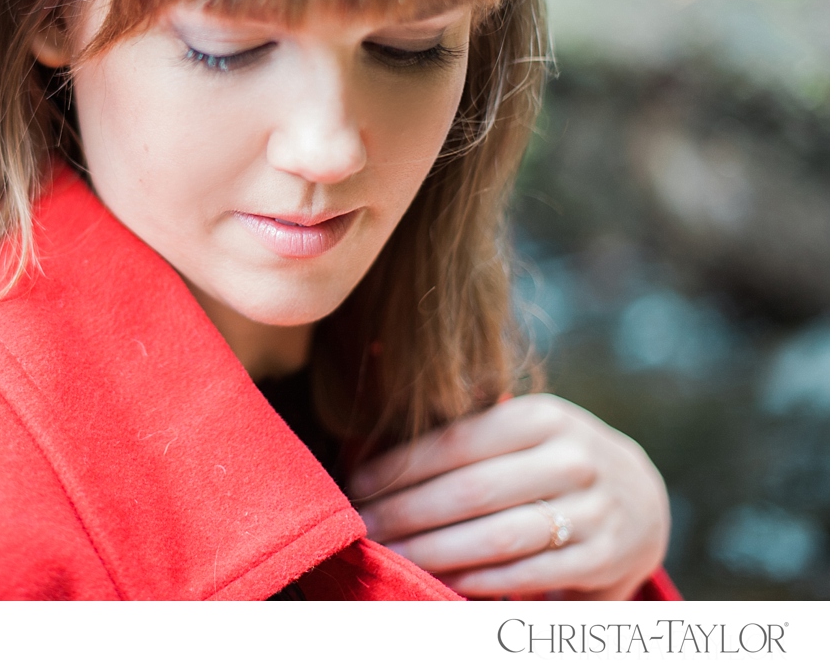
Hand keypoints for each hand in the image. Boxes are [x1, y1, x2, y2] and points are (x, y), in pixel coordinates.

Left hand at [349, 394, 669, 599]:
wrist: (638, 500)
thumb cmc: (549, 460)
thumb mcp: (521, 429)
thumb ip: (462, 431)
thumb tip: (368, 443)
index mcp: (542, 417)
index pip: (456, 442)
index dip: (400, 466)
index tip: (356, 485)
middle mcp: (573, 458)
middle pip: (470, 491)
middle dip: (406, 513)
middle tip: (363, 527)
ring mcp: (593, 509)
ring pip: (497, 536)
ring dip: (434, 551)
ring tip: (390, 555)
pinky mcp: (603, 557)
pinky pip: (527, 573)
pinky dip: (478, 579)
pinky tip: (438, 579)